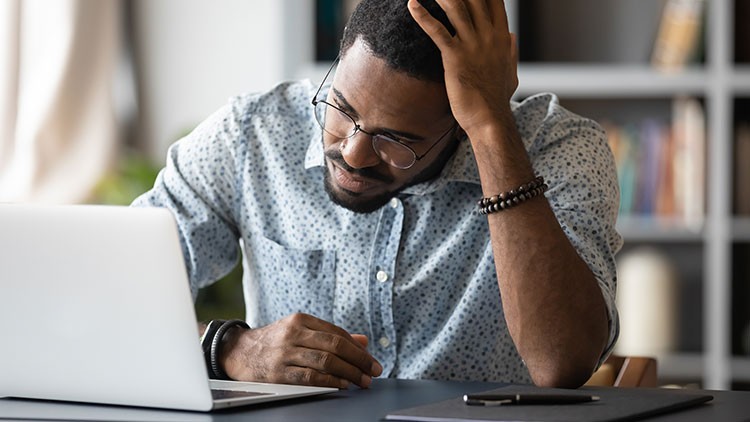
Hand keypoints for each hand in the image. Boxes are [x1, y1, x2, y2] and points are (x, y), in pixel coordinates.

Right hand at [219, 313, 382, 388]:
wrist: (237, 351)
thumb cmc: (274, 342)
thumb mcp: (300, 331)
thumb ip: (331, 335)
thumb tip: (363, 341)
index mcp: (301, 320)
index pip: (337, 333)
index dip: (358, 348)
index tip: (371, 360)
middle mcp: (293, 333)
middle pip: (335, 345)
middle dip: (359, 360)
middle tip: (373, 371)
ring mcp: (284, 353)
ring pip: (325, 361)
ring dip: (349, 373)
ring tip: (361, 381)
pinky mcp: (278, 372)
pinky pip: (310, 377)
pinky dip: (330, 381)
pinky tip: (341, 385)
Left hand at [408, 0, 517, 134]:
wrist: (489, 120)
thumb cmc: (496, 99)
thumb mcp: (511, 71)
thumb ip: (511, 51)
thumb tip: (512, 35)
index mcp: (500, 37)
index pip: (494, 1)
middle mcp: (489, 36)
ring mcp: (472, 46)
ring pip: (457, 8)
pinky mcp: (455, 58)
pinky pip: (437, 31)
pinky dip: (423, 16)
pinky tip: (412, 3)